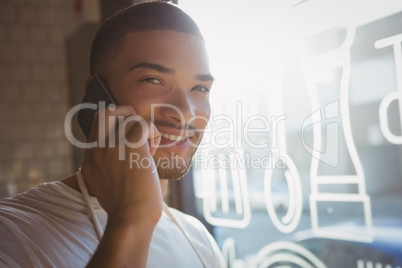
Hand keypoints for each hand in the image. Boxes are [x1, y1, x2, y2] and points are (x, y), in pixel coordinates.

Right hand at [81, 105, 161, 225]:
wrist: (130, 220)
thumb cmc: (126, 209)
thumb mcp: (108, 186)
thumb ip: (111, 168)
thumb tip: (133, 155)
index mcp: (90, 161)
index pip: (97, 131)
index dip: (115, 131)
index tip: (128, 144)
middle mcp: (96, 151)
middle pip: (103, 114)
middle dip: (122, 112)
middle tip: (136, 124)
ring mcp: (110, 147)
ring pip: (127, 118)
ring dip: (144, 129)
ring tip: (150, 147)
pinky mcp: (130, 146)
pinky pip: (143, 124)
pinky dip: (153, 133)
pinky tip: (153, 149)